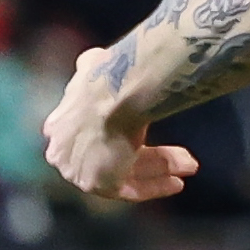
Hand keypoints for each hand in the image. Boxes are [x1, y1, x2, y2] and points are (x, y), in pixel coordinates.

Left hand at [39, 61, 196, 204]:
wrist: (114, 93)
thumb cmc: (107, 76)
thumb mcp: (93, 65)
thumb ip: (91, 68)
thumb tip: (94, 60)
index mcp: (59, 126)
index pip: (92, 137)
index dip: (126, 136)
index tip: (147, 133)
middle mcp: (64, 153)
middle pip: (113, 156)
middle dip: (151, 155)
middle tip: (180, 155)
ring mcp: (78, 172)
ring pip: (126, 172)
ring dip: (161, 168)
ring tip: (189, 165)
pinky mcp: (97, 185)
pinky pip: (130, 190)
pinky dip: (155, 186)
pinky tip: (177, 182)